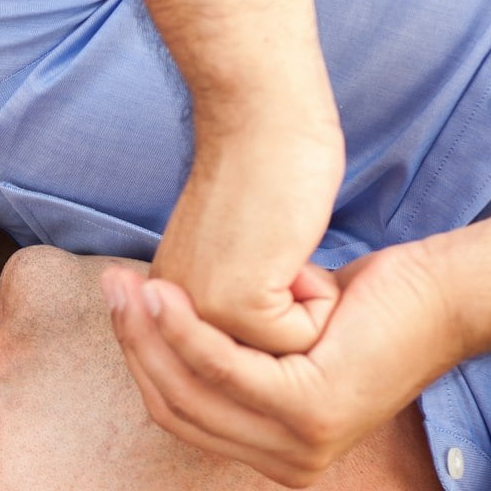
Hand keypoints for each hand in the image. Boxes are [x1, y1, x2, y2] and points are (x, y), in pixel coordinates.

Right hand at [105, 237, 466, 485]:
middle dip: (136, 345)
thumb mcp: (287, 341)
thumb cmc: (372, 306)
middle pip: (179, 406)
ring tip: (129, 286)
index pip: (183, 415)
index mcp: (277, 454)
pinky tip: (165, 293)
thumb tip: (166, 334)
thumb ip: (235, 355)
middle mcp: (287, 463)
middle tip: (111, 290)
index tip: (121, 307)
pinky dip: (187, 331)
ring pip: (194, 390)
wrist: (449, 295)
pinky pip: (225, 369)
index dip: (143, 361)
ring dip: (151, 336)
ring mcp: (300, 445)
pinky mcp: (310, 412)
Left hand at [152, 102, 344, 354]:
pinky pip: (304, 338)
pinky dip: (320, 296)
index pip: (240, 367)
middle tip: (280, 257)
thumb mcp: (238, 257)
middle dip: (293, 323)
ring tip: (286, 256)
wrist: (263, 120)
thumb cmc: (267, 178)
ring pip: (286, 359)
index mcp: (170, 311)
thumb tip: (256, 359)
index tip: (273, 266)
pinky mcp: (236, 305)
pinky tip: (295, 248)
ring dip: (307, 311)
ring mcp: (201, 318)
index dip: (281, 325)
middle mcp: (173, 323)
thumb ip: (231, 306)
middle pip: (263, 369)